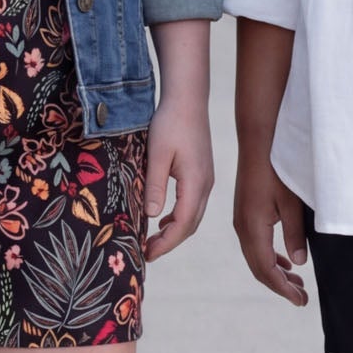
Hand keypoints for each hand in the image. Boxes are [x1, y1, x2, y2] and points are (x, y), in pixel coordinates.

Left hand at [144, 94, 213, 261]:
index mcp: (196, 183)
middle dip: (170, 242)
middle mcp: (205, 185)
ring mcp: (206, 180)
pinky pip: (193, 204)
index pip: (183, 224)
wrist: (188, 99)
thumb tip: (152, 217)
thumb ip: (155, 185)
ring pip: (193, 216)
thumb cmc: (170, 122)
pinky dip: (179, 218)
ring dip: (174, 231)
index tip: (147, 254)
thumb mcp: (157, 154)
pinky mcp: (202, 174)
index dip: (166, 243)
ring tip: (152, 240)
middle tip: (146, 253)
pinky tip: (163, 219)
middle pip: (190, 225)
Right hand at [233, 147, 308, 304]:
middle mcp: (242, 228)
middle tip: (302, 297)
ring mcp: (241, 220)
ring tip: (296, 282)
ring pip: (256, 257)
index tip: (301, 300)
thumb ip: (295, 235)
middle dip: (280, 285)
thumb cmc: (277, 169)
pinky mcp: (245, 213)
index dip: (284, 288)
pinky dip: (269, 257)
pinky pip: (255, 244)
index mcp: (253, 228)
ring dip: (275, 272)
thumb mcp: (292, 203)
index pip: (266, 270)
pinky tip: (284, 260)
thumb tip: (297, 264)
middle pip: (259, 268)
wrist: (258, 142)